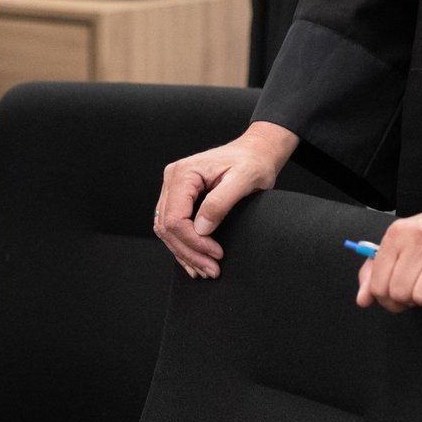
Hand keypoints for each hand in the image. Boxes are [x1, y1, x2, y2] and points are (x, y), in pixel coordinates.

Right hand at [155, 121, 299, 278]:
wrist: (255, 152)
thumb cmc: (252, 162)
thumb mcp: (244, 179)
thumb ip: (220, 203)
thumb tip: (201, 229)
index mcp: (184, 173)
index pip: (175, 218)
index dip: (194, 242)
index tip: (217, 254)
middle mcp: (172, 179)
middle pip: (167, 227)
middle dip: (189, 252)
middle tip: (212, 270)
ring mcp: (173, 188)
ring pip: (166, 229)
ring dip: (184, 253)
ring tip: (205, 269)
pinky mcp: (180, 197)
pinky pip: (172, 225)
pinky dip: (182, 245)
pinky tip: (193, 261)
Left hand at [356, 204, 421, 311]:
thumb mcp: (404, 243)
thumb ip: (377, 270)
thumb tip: (363, 299)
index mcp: (398, 232)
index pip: (379, 283)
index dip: (386, 299)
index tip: (396, 297)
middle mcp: (420, 237)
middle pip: (401, 293)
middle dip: (410, 301)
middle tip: (420, 290)